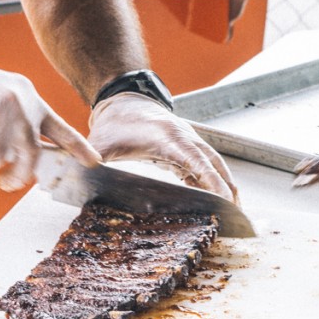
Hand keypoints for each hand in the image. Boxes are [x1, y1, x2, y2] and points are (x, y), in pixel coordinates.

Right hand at [0, 46, 99, 190]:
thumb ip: (10, 113)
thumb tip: (14, 148)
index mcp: (26, 95)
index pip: (59, 127)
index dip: (78, 147)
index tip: (94, 161)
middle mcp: (21, 109)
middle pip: (31, 160)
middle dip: (17, 178)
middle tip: (4, 183)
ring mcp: (4, 124)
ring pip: (0, 165)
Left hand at [88, 93, 237, 201]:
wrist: (122, 100)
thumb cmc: (114, 123)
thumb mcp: (101, 144)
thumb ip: (94, 163)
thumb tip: (82, 180)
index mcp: (167, 137)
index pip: (196, 161)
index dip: (211, 181)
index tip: (225, 201)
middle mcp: (184, 137)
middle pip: (214, 165)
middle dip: (228, 190)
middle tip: (236, 218)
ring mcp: (188, 141)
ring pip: (215, 165)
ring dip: (226, 186)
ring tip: (233, 214)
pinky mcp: (186, 146)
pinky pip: (206, 165)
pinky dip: (214, 181)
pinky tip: (216, 201)